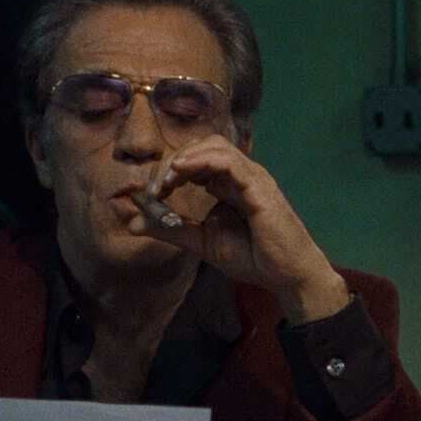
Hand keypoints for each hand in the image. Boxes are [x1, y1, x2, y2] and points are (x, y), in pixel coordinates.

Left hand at [128, 136, 347, 322]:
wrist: (287, 275)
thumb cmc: (255, 258)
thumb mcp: (203, 242)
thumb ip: (172, 229)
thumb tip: (133, 223)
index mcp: (229, 184)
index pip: (196, 159)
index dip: (170, 170)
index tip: (152, 194)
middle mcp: (242, 175)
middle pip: (203, 145)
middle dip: (173, 161)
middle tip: (157, 188)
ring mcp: (252, 178)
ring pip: (215, 146)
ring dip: (184, 159)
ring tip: (167, 181)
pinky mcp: (259, 186)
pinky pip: (229, 162)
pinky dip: (202, 162)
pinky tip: (182, 172)